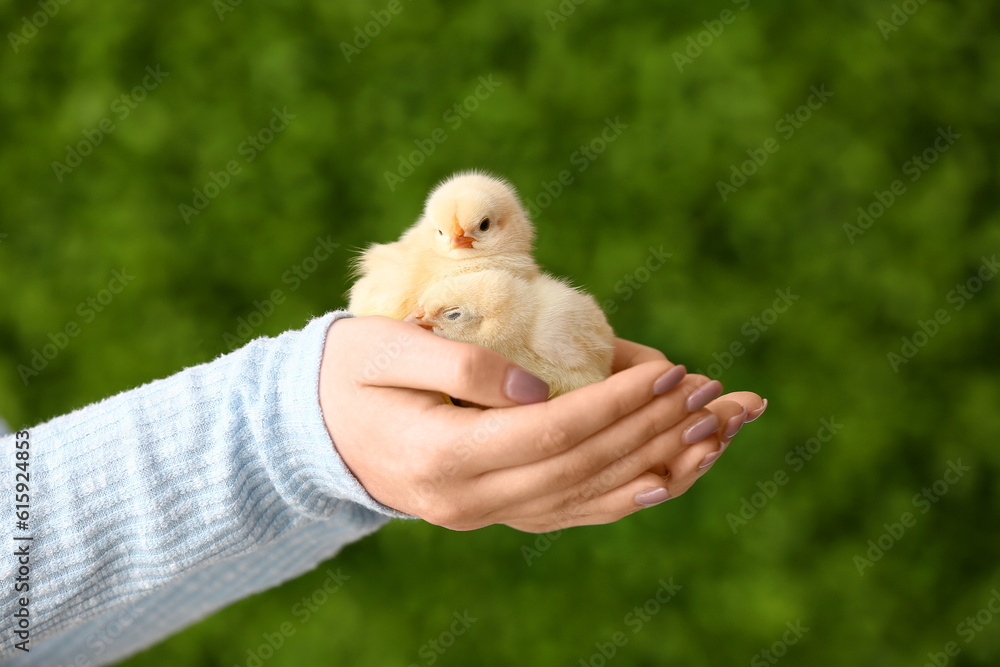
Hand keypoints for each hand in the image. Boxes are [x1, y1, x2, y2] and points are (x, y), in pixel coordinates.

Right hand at [319, 317, 764, 532]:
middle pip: (581, 468)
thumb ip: (460, 366)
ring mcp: (482, 514)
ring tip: (715, 432)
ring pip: (586, 498)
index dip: (615, 402)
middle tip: (712, 392)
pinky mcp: (494, 510)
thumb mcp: (386, 348)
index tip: (670, 368)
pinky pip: (569, 512)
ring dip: (655, 463)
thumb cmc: (347, 372)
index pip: (549, 432)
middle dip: (652, 428)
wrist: (313, 429)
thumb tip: (542, 388)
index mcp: (440, 455)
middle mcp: (467, 500)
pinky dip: (623, 496)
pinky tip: (666, 477)